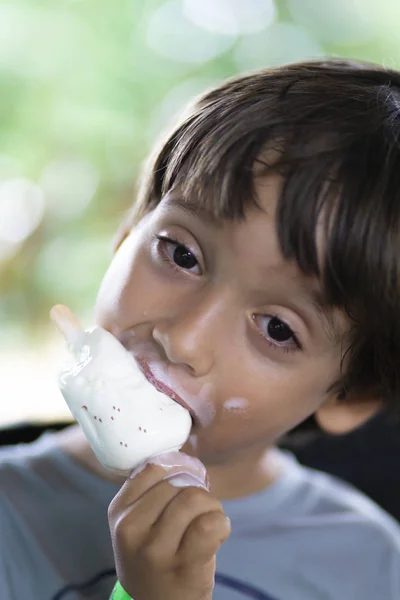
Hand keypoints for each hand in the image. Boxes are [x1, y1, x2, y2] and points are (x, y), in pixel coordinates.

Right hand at [108, 451, 230, 599]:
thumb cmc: (154, 555)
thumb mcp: (137, 523)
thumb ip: (151, 491)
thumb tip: (182, 455)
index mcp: (119, 511)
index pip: (154, 467)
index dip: (180, 464)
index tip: (191, 475)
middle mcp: (131, 529)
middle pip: (178, 483)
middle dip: (198, 489)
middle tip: (202, 508)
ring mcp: (155, 550)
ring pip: (194, 498)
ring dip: (212, 505)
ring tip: (210, 519)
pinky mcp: (183, 566)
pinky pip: (211, 524)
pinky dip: (222, 523)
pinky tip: (219, 532)